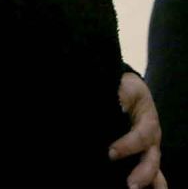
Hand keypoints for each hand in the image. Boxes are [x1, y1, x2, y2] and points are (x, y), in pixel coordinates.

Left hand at [111, 72, 165, 188]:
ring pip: (154, 168)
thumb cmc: (124, 89)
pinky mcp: (142, 154)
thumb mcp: (124, 89)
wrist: (126, 86)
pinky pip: (150, 171)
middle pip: (151, 158)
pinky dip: (149, 182)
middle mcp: (151, 137)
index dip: (129, 145)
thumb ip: (120, 97)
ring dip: (149, 182)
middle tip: (130, 185)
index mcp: (147, 120)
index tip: (111, 153)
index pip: (142, 135)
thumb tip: (110, 106)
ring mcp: (149, 147)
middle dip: (143, 172)